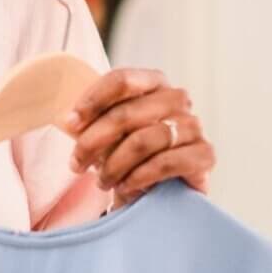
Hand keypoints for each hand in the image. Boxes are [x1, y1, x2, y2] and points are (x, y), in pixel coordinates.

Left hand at [61, 67, 215, 206]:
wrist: (159, 192)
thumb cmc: (128, 155)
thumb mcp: (107, 134)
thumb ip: (92, 120)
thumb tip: (67, 120)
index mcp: (153, 82)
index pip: (121, 80)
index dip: (91, 101)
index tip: (68, 124)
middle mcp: (176, 99)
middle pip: (127, 113)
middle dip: (93, 142)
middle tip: (76, 164)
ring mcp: (193, 126)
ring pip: (143, 140)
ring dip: (114, 165)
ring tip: (101, 181)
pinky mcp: (204, 155)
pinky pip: (166, 162)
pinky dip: (139, 176)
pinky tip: (125, 187)